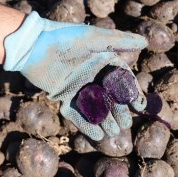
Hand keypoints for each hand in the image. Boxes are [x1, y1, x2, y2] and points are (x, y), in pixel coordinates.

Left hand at [3, 12, 146, 140]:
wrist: (33, 46)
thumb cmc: (65, 39)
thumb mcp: (94, 39)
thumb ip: (119, 41)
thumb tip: (144, 42)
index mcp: (103, 62)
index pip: (123, 81)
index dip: (132, 93)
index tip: (139, 106)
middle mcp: (93, 76)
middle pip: (111, 98)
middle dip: (119, 112)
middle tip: (125, 124)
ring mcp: (78, 88)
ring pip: (96, 108)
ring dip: (105, 121)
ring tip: (114, 133)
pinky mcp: (64, 97)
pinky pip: (77, 114)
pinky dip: (86, 125)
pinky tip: (97, 136)